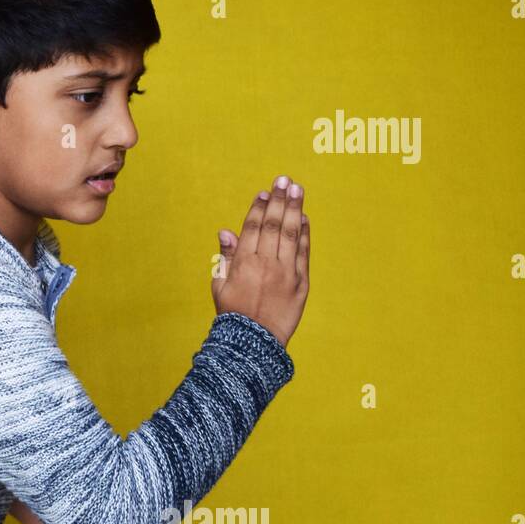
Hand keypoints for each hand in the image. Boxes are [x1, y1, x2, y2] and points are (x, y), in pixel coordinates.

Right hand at [212, 174, 310, 346]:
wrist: (253, 343)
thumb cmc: (232, 314)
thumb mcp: (220, 285)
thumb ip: (226, 256)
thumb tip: (227, 231)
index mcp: (243, 263)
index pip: (253, 227)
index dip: (259, 207)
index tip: (264, 192)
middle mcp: (265, 264)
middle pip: (274, 224)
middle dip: (279, 200)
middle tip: (284, 180)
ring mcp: (286, 273)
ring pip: (291, 234)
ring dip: (295, 209)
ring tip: (297, 190)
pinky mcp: (301, 284)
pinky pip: (304, 253)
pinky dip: (305, 234)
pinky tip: (304, 218)